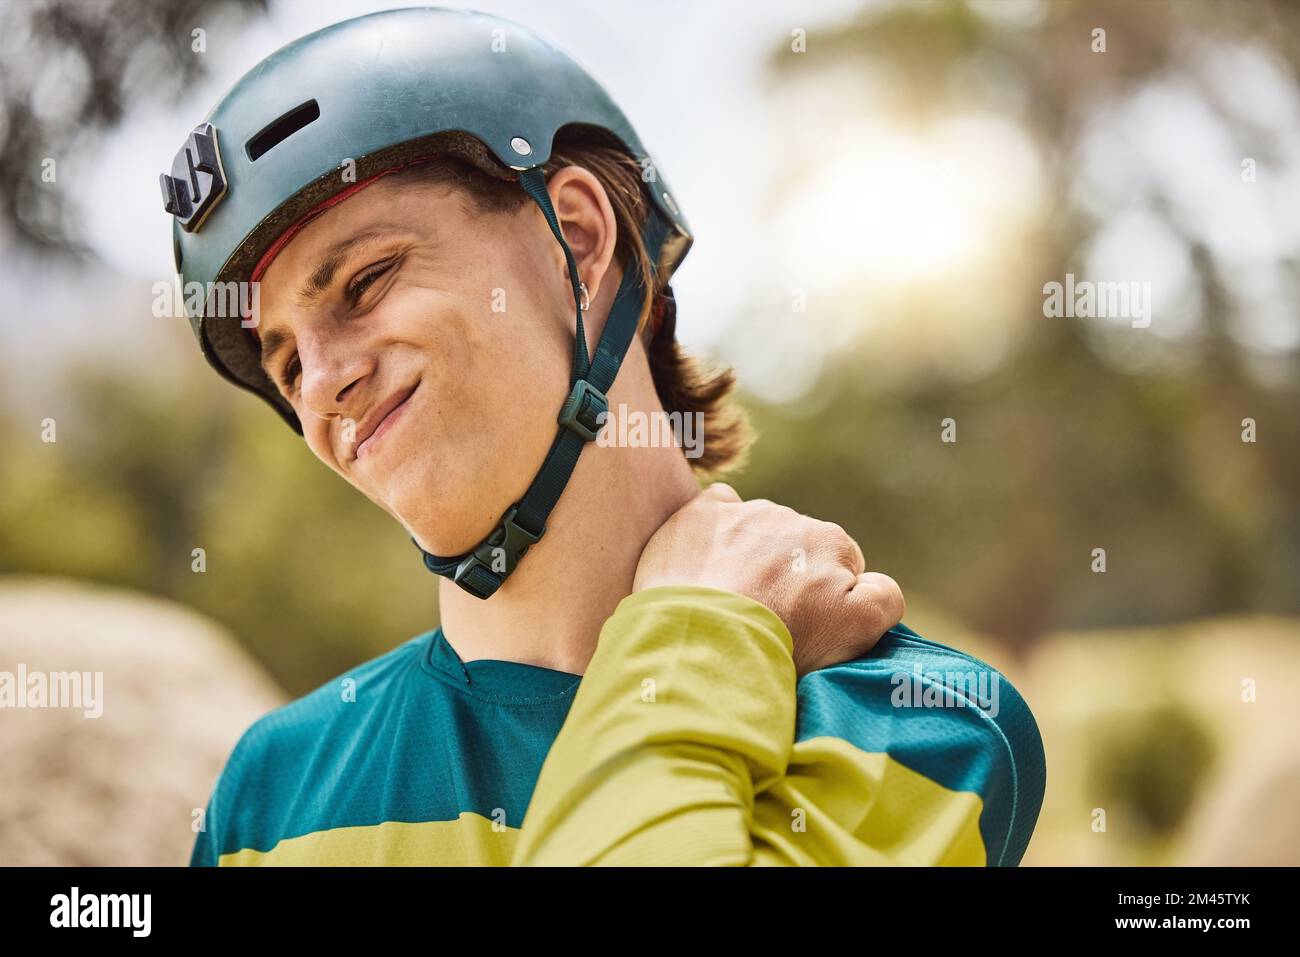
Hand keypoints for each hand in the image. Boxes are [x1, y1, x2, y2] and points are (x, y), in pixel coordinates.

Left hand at [633, 483, 905, 676]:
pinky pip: (718, 507)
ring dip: (751, 558)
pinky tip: (708, 563)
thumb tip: (873, 582)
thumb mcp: (859, 629)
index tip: (802, 626)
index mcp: (832, 541)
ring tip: (730, 602)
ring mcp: (743, 513)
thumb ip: (884, 598)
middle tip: (765, 619)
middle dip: (786, 577)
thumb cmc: (785, 638)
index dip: (824, 600)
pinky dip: (716, 529)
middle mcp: (790, 517)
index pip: (840, 566)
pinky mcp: (701, 514)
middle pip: (797, 548)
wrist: (706, 636)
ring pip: (757, 531)